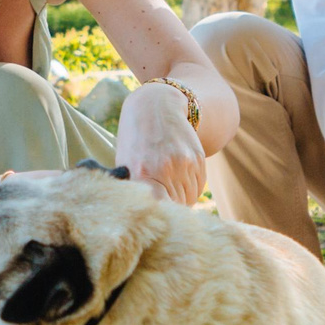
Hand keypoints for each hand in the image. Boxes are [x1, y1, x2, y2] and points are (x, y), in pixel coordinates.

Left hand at [113, 82, 205, 205]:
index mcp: (142, 174)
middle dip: (169, 208)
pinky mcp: (198, 159)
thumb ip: (135, 191)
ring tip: (167, 185)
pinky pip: (199, 187)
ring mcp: (185, 163)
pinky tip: (179, 176)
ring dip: (180, 198)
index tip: (155, 218)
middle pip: (176, 207)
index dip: (160, 217)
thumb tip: (150, 216)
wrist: (155, 106)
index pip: (159, 210)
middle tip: (160, 201)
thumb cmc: (134, 140)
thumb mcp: (125, 164)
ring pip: (189, 198)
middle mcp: (166, 169)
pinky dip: (190, 188)